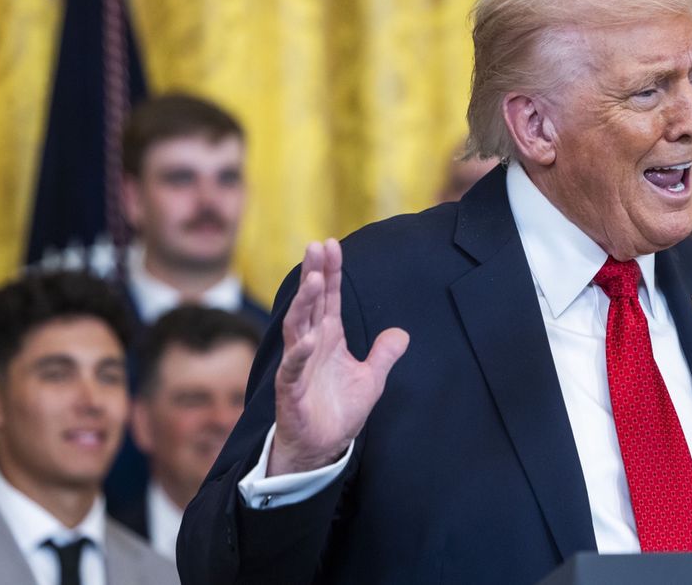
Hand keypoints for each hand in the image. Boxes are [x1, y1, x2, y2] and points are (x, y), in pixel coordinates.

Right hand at [269, 239, 408, 475]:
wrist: (322, 447)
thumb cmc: (340, 411)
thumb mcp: (372, 379)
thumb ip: (384, 354)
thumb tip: (402, 334)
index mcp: (329, 338)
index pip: (329, 299)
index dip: (331, 272)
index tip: (330, 244)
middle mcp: (311, 345)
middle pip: (311, 303)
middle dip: (314, 274)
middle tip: (316, 246)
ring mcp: (298, 365)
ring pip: (297, 327)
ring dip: (305, 303)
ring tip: (315, 279)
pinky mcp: (290, 389)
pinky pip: (293, 367)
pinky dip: (300, 353)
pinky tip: (310, 337)